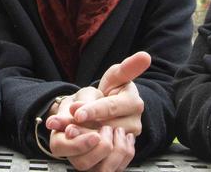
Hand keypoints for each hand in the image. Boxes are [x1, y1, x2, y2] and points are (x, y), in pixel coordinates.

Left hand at [45, 52, 149, 170]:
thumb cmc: (115, 87)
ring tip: (66, 131)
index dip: (93, 110)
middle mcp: (135, 123)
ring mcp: (128, 139)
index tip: (77, 112)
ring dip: (82, 137)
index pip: (112, 107)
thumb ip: (127, 67)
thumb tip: (145, 56)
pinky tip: (75, 142)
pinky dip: (86, 149)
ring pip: (103, 142)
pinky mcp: (121, 151)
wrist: (113, 105)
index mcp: (134, 103)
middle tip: (65, 125)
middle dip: (83, 126)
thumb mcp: (117, 74)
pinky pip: (103, 154)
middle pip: (106, 127)